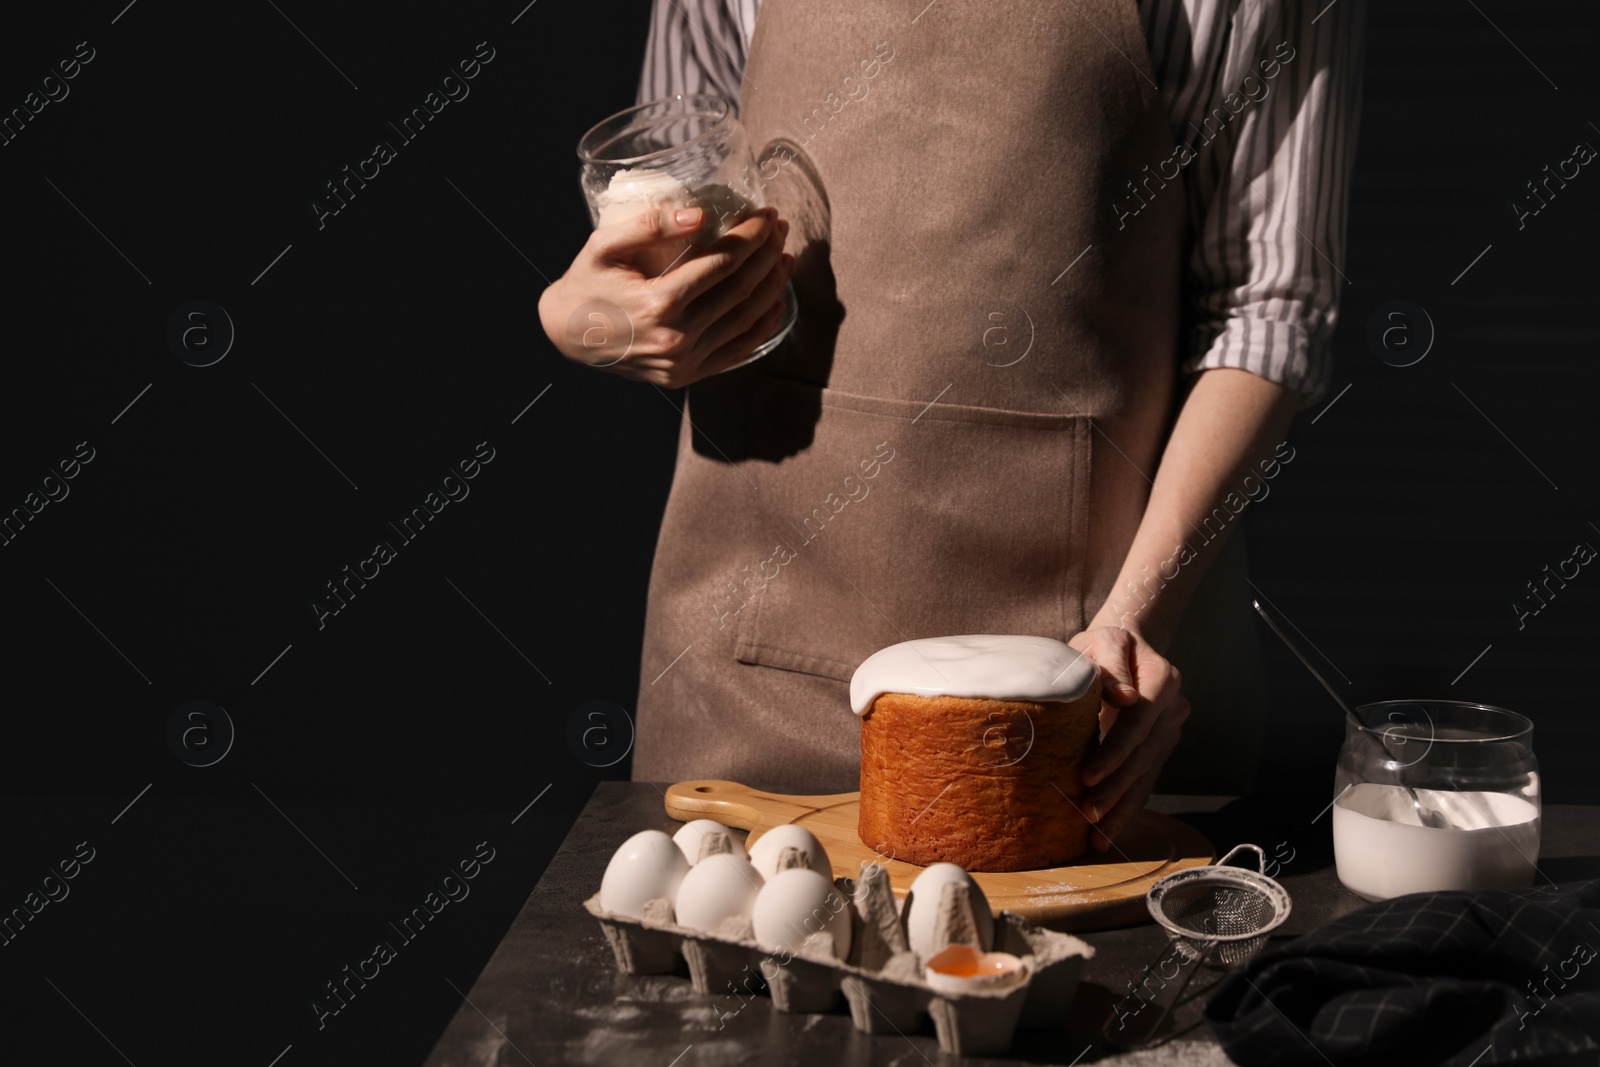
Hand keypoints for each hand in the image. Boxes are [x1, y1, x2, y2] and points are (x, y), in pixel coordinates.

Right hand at [537, 204, 794, 386]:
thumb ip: (649, 226)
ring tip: (785, 257)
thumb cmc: (587, 283)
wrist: (566, 336)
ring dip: (772, 286)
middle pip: (740, 289)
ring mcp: (684, 362)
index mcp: (657, 303)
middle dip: (767, 254)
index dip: (750, 235)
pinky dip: (763, 325)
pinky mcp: (687, 375)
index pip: (722, 263)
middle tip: (781, 228)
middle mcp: (676, 337)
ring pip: (746, 320)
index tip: (766, 214)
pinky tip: (775, 301)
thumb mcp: (604, 245)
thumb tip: (700, 215)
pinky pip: (738, 351)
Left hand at [1066, 624, 1189, 851]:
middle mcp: (1172, 708)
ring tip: (1098, 836)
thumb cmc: (1104, 642)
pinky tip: (1108, 831)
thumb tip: (1123, 696)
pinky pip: (1145, 781)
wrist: (1123, 645)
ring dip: (1122, 808)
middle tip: (1088, 814)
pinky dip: (1127, 807)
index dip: (1115, 750)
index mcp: (1162, 678)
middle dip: (1117, 788)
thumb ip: (1109, 662)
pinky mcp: (1159, 749)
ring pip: (1147, 775)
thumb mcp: (1104, 640)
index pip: (1138, 720)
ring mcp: (1169, 731)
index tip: (1089, 775)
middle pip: (1144, 754)